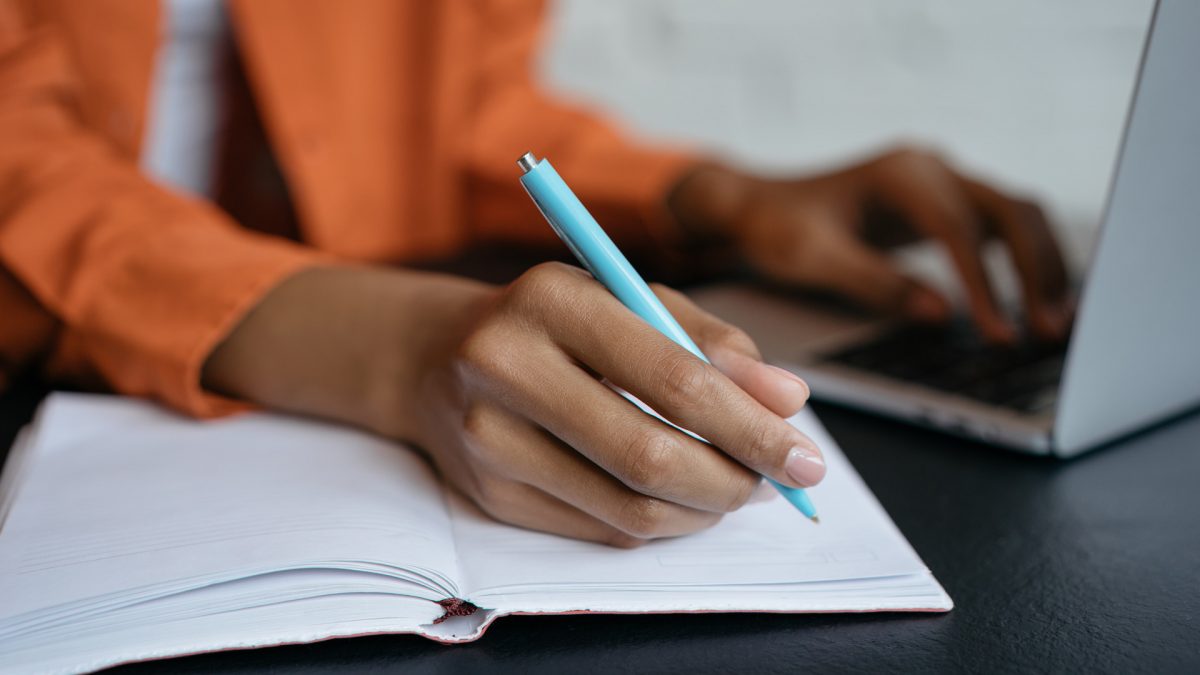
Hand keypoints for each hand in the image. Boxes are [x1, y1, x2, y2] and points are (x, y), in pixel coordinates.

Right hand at [204, 263, 823, 546]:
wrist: (436, 354)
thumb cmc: (555, 320)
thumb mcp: (630, 298)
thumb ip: (711, 340)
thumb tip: (787, 400)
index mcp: (551, 299)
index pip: (672, 377)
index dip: (751, 426)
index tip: (805, 454)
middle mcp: (505, 367)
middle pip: (649, 455)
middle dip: (735, 480)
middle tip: (779, 483)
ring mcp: (486, 439)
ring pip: (627, 507)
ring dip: (703, 510)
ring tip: (736, 488)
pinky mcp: (487, 494)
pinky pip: (600, 529)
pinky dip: (660, 523)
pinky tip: (682, 500)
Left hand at [669, 146, 1071, 341]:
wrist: (759, 207)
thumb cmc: (778, 228)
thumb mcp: (812, 258)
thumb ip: (874, 283)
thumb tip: (940, 314)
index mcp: (901, 173)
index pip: (958, 227)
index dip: (984, 282)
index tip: (997, 331)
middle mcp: (932, 168)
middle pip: (1011, 210)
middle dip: (1037, 270)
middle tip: (1050, 330)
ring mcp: (944, 183)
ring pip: (1018, 215)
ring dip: (1043, 266)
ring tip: (1056, 324)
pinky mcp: (947, 206)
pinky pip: (1002, 229)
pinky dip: (1026, 264)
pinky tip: (1037, 305)